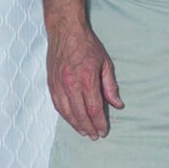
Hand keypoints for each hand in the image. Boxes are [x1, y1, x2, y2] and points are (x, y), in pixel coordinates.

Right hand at [46, 18, 121, 139]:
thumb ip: (110, 86)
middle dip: (88, 128)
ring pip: (67, 112)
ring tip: (84, 132)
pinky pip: (57, 105)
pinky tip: (71, 120)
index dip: (99, 122)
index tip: (104, 131)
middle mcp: (71, 84)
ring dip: (75, 125)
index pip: (94, 108)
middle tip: (94, 136)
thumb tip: (117, 105)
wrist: (65, 30)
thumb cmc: (87, 45)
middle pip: (80, 114)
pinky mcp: (51, 83)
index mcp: (87, 79)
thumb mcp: (105, 63)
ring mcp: (59, 84)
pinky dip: (65, 115)